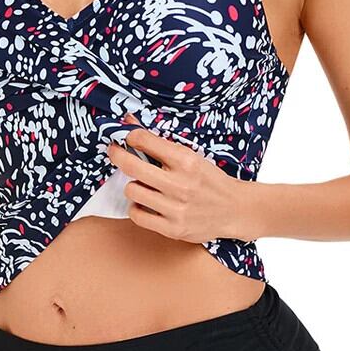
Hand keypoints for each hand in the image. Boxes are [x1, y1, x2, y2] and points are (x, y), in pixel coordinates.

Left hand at [106, 113, 244, 242]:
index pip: (145, 140)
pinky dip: (138, 208)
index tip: (123, 137)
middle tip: (115, 152)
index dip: (128, 136)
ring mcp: (176, 208)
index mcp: (187, 161)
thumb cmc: (210, 180)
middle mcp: (181, 184)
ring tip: (144, 185)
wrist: (234, 209)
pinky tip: (146, 203)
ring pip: (132, 190)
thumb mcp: (191, 156)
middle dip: (118, 155)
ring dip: (134, 185)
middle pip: (132, 166)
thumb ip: (160, 143)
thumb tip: (128, 121)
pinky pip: (137, 215)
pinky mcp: (173, 229)